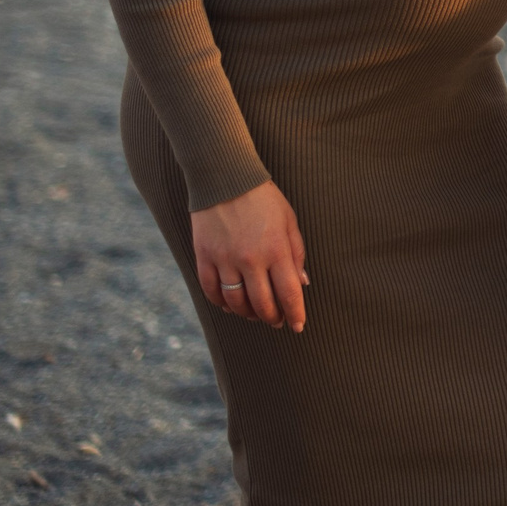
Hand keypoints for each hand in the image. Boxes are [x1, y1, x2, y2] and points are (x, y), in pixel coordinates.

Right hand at [191, 181, 308, 331]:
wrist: (225, 179)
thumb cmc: (264, 200)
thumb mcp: (289, 222)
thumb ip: (297, 254)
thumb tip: (302, 283)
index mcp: (277, 250)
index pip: (289, 294)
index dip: (295, 314)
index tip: (298, 326)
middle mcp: (251, 259)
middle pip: (262, 304)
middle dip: (272, 318)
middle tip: (276, 321)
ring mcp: (225, 259)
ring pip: (236, 303)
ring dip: (248, 314)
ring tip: (255, 315)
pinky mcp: (204, 257)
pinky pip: (211, 291)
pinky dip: (221, 303)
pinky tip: (230, 305)